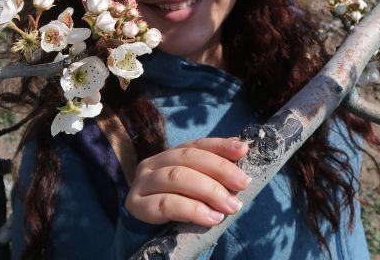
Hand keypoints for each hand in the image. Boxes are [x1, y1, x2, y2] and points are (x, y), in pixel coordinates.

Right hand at [124, 137, 250, 226]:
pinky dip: (193, 210)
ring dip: (209, 190)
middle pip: (188, 158)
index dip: (220, 145)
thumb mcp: (194, 189)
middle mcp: (152, 163)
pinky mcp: (136, 205)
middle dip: (220, 169)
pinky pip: (166, 204)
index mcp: (169, 155)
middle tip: (243, 184)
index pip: (196, 144)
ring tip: (231, 205)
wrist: (143, 236)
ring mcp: (142, 183)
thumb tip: (242, 153)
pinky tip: (212, 218)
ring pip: (177, 177)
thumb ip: (212, 174)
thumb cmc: (176, 208)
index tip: (243, 150)